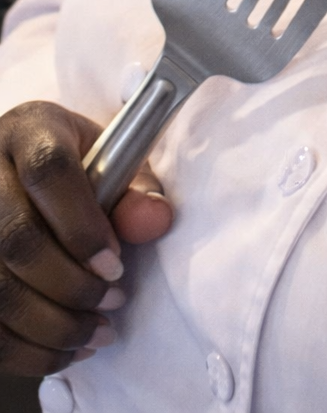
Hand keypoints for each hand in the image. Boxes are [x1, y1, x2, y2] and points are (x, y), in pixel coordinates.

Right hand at [0, 101, 172, 376]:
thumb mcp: (112, 160)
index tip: (117, 265)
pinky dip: (27, 350)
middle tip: (113, 302)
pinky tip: (65, 350)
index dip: (83, 226)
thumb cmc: (78, 166)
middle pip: (17, 240)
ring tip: (97, 334)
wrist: (24, 170)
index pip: (48, 173)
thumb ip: (136, 190)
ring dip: (51, 326)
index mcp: (30, 131)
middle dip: (72, 285)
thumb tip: (155, 221)